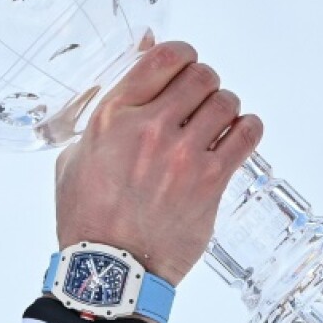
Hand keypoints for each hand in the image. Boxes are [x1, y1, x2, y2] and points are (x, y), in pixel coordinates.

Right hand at [55, 41, 262, 286]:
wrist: (110, 268)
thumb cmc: (88, 216)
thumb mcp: (76, 154)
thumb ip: (106, 114)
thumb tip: (136, 74)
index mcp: (112, 117)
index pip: (162, 58)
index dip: (181, 54)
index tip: (184, 64)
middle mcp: (149, 129)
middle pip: (200, 75)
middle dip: (203, 83)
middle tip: (199, 99)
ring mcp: (183, 155)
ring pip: (226, 101)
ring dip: (224, 107)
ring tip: (216, 123)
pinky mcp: (211, 181)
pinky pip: (246, 134)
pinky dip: (246, 129)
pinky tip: (236, 137)